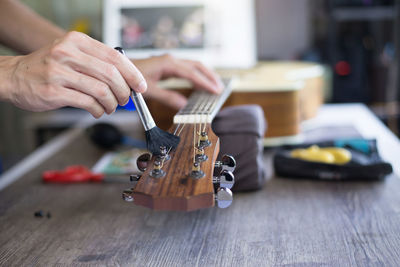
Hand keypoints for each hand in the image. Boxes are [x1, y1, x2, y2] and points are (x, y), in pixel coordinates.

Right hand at [0, 31, 146, 117]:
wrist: (14, 76)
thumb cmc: (47, 67)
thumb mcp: (71, 53)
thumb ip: (96, 62)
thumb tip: (128, 79)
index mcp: (76, 41)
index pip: (114, 57)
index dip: (132, 73)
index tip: (140, 86)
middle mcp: (67, 53)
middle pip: (111, 75)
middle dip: (124, 91)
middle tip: (124, 100)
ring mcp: (59, 72)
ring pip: (101, 91)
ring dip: (111, 104)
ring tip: (110, 107)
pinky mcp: (54, 92)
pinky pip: (88, 103)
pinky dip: (99, 110)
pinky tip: (98, 111)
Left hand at [132, 54, 222, 109]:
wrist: (119, 70)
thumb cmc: (131, 79)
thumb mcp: (149, 91)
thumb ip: (167, 97)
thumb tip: (183, 105)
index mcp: (168, 64)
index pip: (192, 73)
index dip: (205, 83)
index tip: (215, 91)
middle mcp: (171, 60)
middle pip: (197, 66)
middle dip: (209, 76)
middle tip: (220, 88)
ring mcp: (170, 62)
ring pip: (193, 66)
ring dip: (204, 75)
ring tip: (214, 86)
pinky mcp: (167, 66)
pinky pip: (186, 70)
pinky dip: (196, 77)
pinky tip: (199, 85)